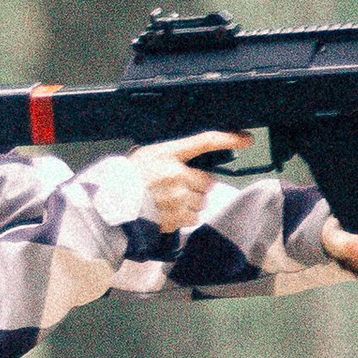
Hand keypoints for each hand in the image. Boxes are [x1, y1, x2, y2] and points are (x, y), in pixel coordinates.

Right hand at [125, 129, 255, 230]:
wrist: (112, 204)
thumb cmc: (128, 178)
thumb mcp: (148, 155)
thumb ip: (172, 156)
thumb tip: (191, 161)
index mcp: (169, 154)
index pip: (205, 142)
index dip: (228, 139)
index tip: (246, 139)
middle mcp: (177, 175)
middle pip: (206, 181)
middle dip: (197, 185)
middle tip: (178, 186)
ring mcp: (178, 197)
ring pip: (201, 201)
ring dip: (191, 202)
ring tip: (169, 200)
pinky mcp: (176, 217)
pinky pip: (193, 217)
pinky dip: (185, 216)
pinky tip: (169, 211)